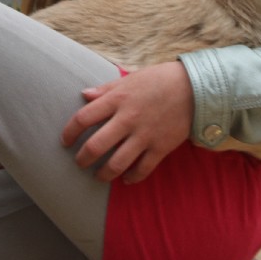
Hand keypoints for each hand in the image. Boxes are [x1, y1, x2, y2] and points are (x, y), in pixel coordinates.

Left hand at [60, 60, 192, 183]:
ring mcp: (144, 135)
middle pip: (95, 146)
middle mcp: (127, 119)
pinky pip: (142, 170)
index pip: (83, 118)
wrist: (195, 88)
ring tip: (99, 176)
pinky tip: (125, 179)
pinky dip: (132, 178)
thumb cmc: (159, 80)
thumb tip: (83, 94)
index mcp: (117, 100)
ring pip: (116, 164)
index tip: (65, 141)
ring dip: (103, 174)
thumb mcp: (130, 80)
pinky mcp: (160, 147)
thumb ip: (105, 89)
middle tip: (79, 162)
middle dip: (82, 159)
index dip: (69, 132)